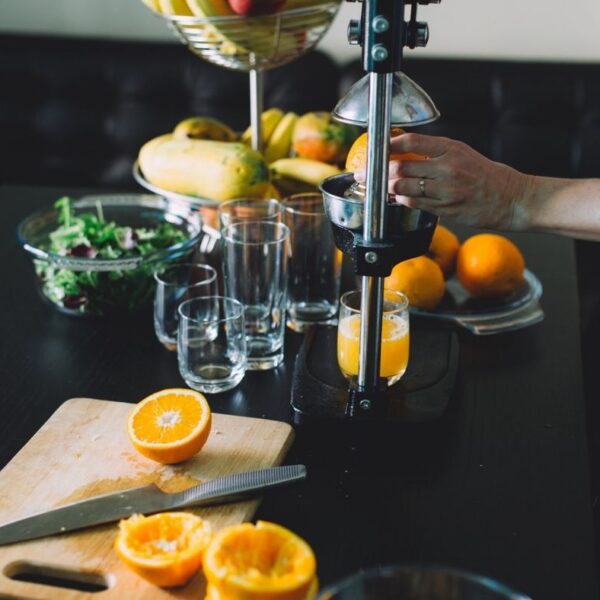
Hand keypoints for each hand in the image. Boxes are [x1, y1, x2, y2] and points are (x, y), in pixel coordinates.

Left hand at [355, 133, 530, 230]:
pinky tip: (394, 198)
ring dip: (385, 189)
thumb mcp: (462, 153)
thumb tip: (401, 153)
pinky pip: (415, 204)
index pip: (411, 141)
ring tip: (374, 188)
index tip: (373, 148)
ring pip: (404, 188)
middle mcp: (448, 167)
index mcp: (451, 148)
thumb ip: (434, 152)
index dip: (387, 145)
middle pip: (401, 167)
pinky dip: (400, 201)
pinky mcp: (446, 209)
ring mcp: (447, 190)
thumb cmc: (485, 175)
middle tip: (362, 174)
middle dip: (376, 172)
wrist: (512, 198)